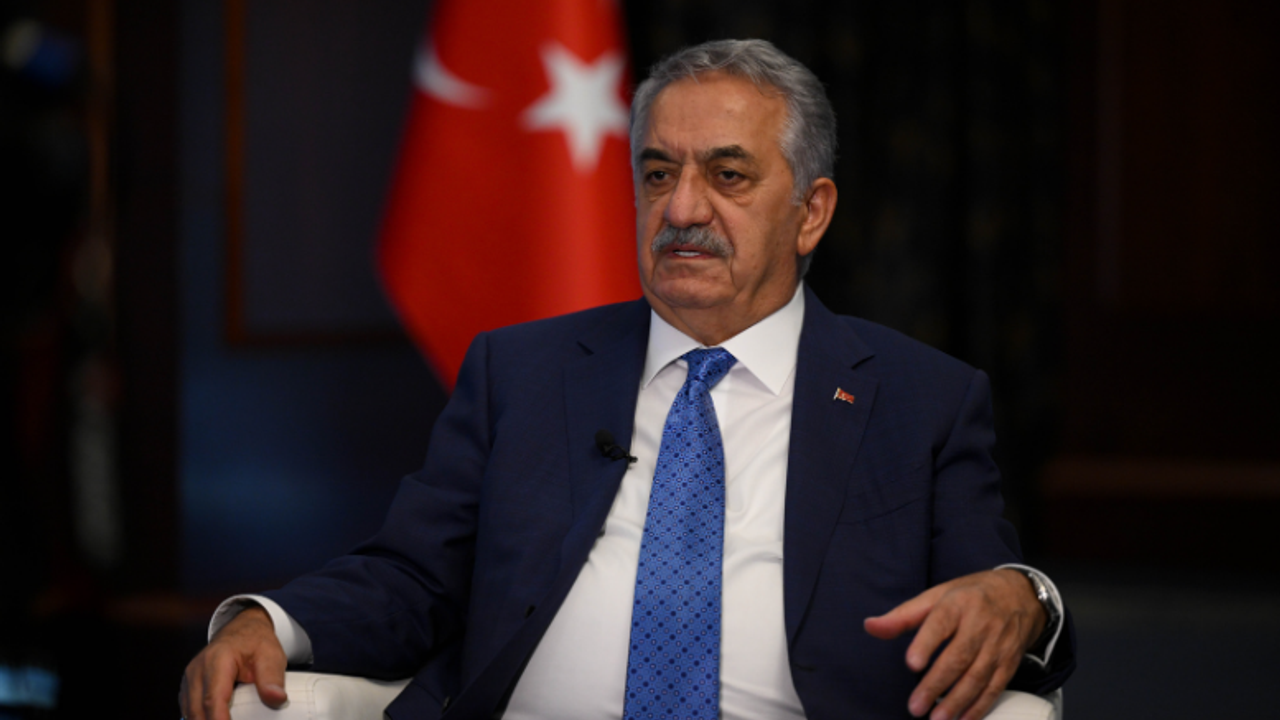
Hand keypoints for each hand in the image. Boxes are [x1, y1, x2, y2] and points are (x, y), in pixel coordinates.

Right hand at [180, 606, 287, 719]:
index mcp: (217, 659)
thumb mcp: (271, 655)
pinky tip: (219, 719)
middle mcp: (197, 669)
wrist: (243, 629)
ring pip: (191, 713)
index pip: (214, 699)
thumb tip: (278, 699)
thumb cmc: (256, 642)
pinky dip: (202, 719)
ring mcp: (189, 679)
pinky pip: (189, 710)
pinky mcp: (188, 687)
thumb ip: (272, 678)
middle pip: (198, 710)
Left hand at [863, 568, 1045, 719]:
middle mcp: (980, 625)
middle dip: (936, 684)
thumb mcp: (936, 596)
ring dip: (956, 702)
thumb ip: (903, 616)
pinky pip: (994, 688)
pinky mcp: (1010, 663)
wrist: (1020, 596)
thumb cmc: (969, 596)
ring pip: (977, 677)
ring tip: (936, 719)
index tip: (912, 664)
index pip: (940, 623)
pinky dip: (979, 707)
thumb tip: (870, 626)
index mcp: (958, 604)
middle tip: (915, 706)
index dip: (926, 644)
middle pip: (958, 657)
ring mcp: (998, 646)